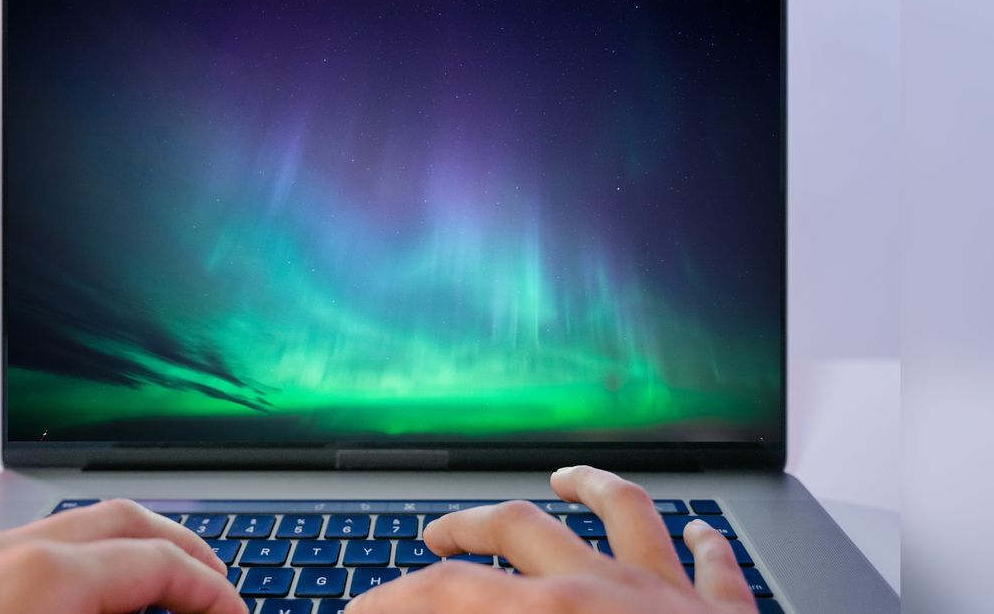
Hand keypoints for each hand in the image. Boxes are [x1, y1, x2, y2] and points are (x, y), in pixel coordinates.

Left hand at [0, 498, 246, 613]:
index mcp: (41, 578)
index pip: (157, 561)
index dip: (212, 590)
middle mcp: (0, 556)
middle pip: (124, 521)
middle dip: (182, 551)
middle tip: (216, 592)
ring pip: (73, 531)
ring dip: (129, 555)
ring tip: (158, 599)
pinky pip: (27, 556)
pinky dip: (78, 570)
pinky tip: (85, 611)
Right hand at [347, 465, 755, 612]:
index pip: (447, 593)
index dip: (393, 599)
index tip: (363, 610)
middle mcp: (605, 589)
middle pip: (517, 528)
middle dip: (467, 528)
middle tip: (437, 538)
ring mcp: (668, 594)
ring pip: (625, 510)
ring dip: (589, 487)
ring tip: (565, 477)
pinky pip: (715, 565)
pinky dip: (704, 543)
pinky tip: (698, 531)